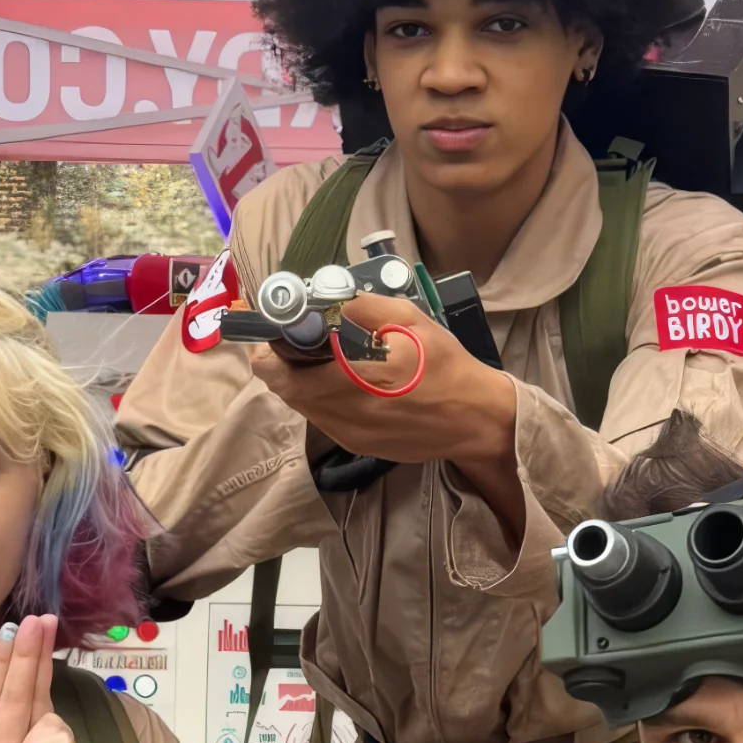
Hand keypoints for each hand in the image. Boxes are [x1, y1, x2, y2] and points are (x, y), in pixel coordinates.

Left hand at [249, 291, 520, 471]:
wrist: (476, 420)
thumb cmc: (446, 367)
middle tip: (290, 340)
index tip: (270, 329)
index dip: (266, 349)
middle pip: (284, 390)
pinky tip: (341, 380)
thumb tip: (324, 297)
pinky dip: (320, 397)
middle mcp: (342, 412)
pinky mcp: (356, 445)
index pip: (280, 372)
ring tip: (318, 357)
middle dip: (280, 363)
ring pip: (302, 406)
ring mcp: (347, 433)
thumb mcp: (410, 321)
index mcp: (351, 379)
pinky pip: (322, 418)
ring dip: (300, 381)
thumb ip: (363, 307)